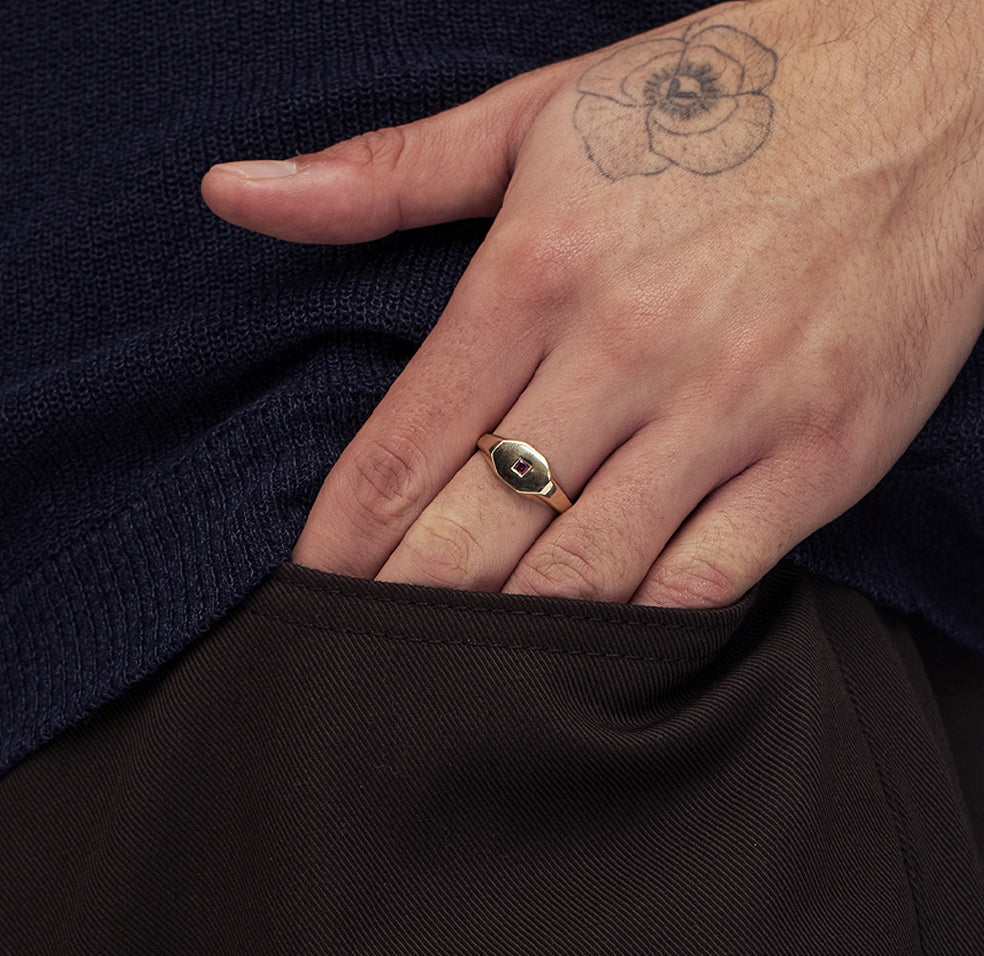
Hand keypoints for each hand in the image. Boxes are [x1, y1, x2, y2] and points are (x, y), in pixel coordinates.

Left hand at [202, 0, 983, 606]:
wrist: (935, 86)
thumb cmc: (725, 100)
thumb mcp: (541, 114)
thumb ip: (383, 175)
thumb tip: (236, 196)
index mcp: (540, 266)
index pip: (402, 448)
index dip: (339, 541)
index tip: (308, 591)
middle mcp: (629, 347)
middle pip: (477, 531)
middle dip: (401, 606)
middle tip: (356, 660)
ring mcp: (733, 410)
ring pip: (584, 574)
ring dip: (507, 634)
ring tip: (453, 675)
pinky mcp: (820, 456)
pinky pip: (705, 581)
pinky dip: (635, 629)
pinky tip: (587, 647)